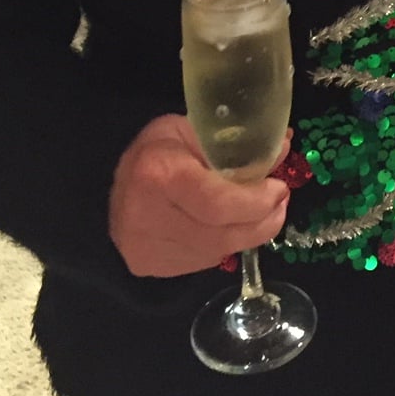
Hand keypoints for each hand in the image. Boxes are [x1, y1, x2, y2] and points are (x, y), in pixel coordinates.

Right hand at [109, 114, 290, 276]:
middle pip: (220, 234)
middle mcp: (146, 216)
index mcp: (158, 173)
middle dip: (261, 222)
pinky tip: (227, 227)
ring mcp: (144, 248)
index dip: (255, 201)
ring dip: (247, 235)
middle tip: (280, 205)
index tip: (279, 189)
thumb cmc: (157, 149)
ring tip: (261, 214)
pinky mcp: (147, 266)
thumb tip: (284, 146)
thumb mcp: (193, 129)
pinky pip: (201, 262)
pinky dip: (223, 245)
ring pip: (214, 252)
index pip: (217, 202)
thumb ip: (238, 143)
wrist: (109, 186)